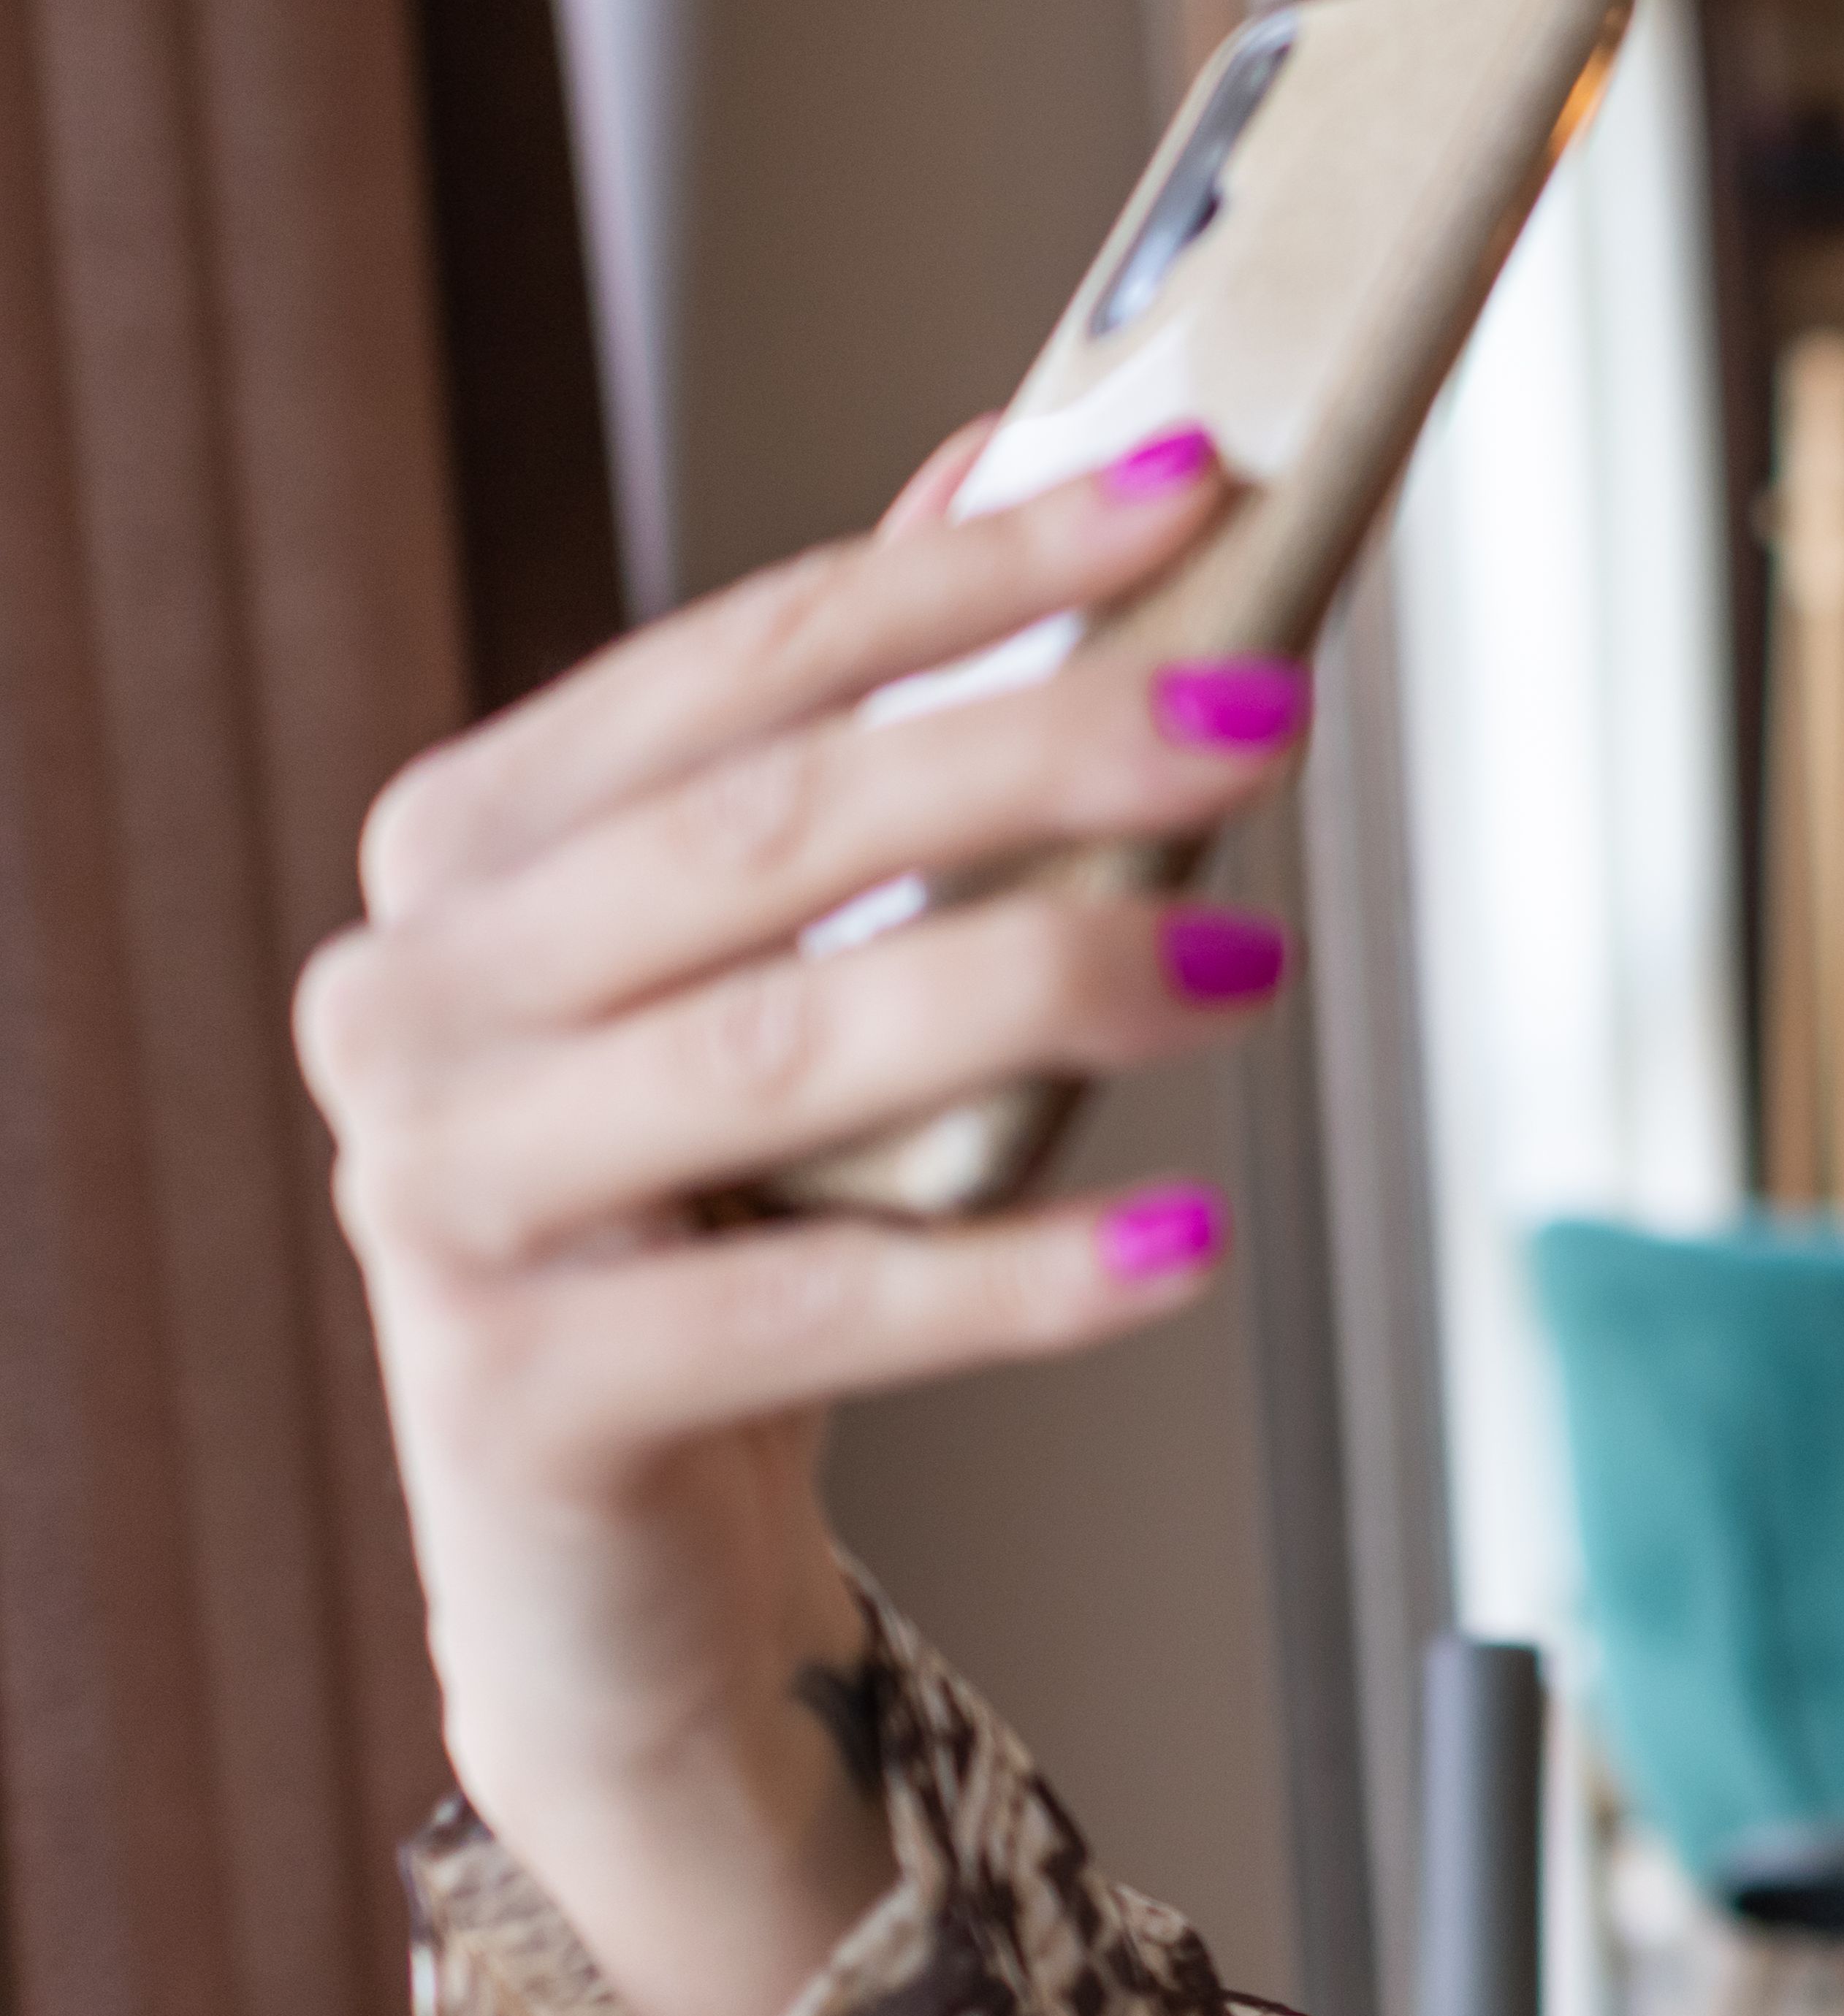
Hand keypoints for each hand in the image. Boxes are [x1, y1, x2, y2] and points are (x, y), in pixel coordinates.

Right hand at [297, 417, 1299, 2015]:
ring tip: (1255, 954)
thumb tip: (1012, 462)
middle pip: (771, 836)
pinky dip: (1021, 1273)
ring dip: (1048, 982)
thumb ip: (859, 729)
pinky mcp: (523, 1398)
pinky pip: (815, 1309)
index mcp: (470, 849)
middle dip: (1035, 753)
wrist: (618, 1553)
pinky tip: (1184, 1238)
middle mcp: (411, 1000)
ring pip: (787, 1052)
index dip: (973, 573)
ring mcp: (438, 1199)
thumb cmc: (722, 1214)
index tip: (1181, 494)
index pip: (750, 661)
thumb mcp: (777, 961)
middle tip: (1260, 715)